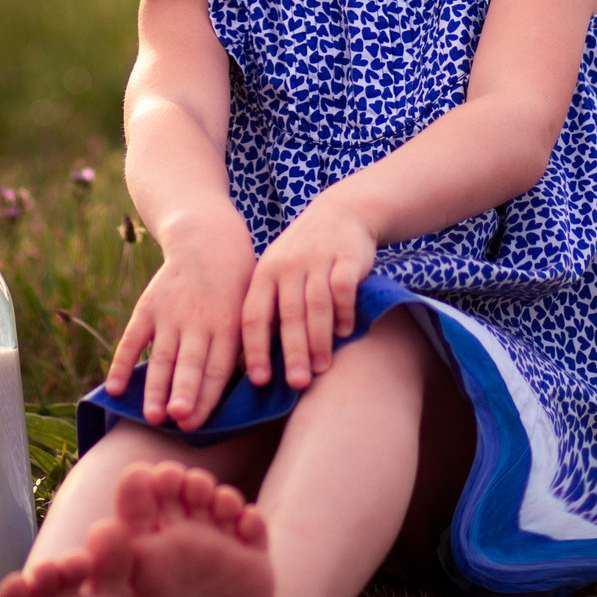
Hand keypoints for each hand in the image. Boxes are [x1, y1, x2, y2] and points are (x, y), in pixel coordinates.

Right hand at [103, 222, 255, 431]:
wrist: (207, 242)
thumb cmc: (237, 287)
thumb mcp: (252, 309)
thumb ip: (248, 346)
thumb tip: (251, 387)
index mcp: (228, 325)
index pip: (217, 368)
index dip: (207, 398)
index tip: (197, 424)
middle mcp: (198, 322)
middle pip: (189, 363)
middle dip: (183, 392)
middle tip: (176, 419)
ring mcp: (170, 314)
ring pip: (161, 356)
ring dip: (155, 387)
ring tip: (151, 416)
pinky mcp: (148, 307)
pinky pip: (131, 339)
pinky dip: (122, 364)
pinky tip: (115, 390)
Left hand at [241, 193, 379, 390]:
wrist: (341, 212)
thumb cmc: (303, 257)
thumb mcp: (277, 274)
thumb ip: (268, 310)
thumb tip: (250, 362)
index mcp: (264, 274)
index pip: (254, 316)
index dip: (255, 349)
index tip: (259, 380)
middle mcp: (287, 267)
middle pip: (288, 315)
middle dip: (292, 352)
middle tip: (296, 383)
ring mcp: (317, 260)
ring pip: (316, 306)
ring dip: (320, 340)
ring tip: (322, 368)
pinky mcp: (345, 258)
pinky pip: (343, 289)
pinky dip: (344, 312)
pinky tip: (346, 332)